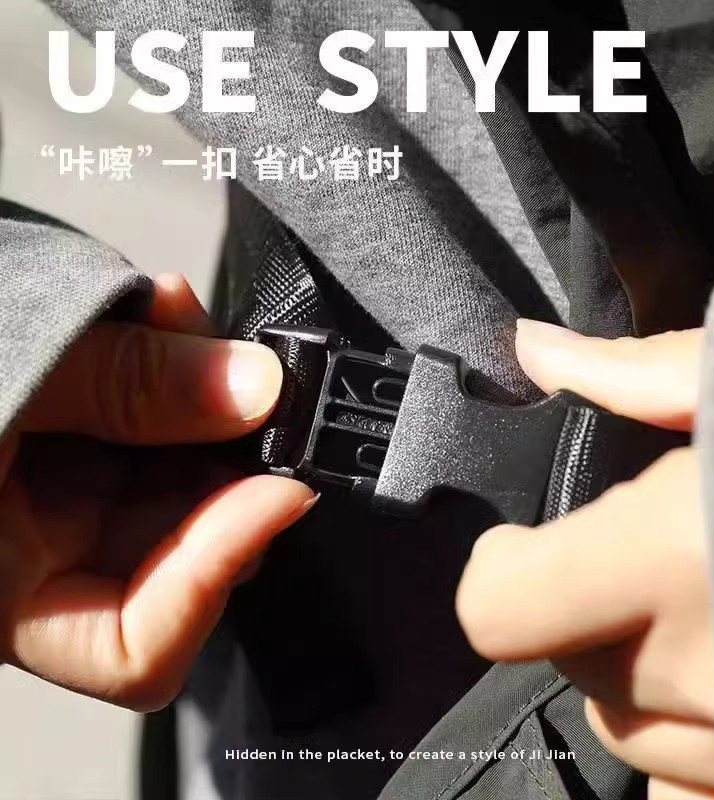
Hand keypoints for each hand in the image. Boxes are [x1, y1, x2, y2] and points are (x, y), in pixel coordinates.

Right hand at [0, 275, 314, 710]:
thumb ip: (123, 384)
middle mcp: (50, 559)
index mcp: (7, 588)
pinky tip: (166, 315)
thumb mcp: (0, 375)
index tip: (281, 492)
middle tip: (246, 382)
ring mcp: (74, 502)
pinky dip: (176, 371)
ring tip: (183, 321)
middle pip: (186, 551)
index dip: (214, 576)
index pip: (136, 645)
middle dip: (227, 467)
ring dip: (207, 402)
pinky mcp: (88, 447)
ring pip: (187, 480)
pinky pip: (161, 427)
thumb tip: (259, 386)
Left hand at [457, 321, 713, 799]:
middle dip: (575, 616)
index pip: (502, 608)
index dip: (499, 571)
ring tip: (697, 608)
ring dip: (639, 675)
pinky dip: (701, 738)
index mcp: (680, 557)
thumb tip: (529, 348)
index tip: (522, 541)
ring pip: (636, 735)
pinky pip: (706, 786)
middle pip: (571, 669)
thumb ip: (631, 374)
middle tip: (624, 560)